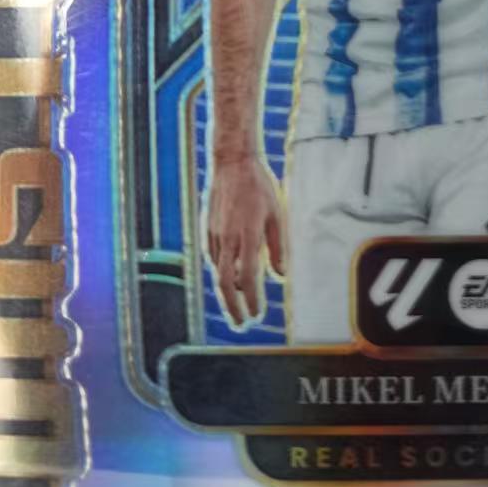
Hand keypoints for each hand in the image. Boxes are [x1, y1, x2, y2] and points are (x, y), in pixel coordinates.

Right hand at [206, 155, 284, 325]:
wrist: (232, 163)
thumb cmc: (259, 187)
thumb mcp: (276, 215)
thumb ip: (278, 247)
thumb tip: (280, 275)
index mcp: (248, 236)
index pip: (249, 278)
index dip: (252, 299)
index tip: (257, 314)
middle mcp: (228, 239)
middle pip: (226, 283)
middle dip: (232, 307)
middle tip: (241, 323)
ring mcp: (215, 234)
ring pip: (218, 272)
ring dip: (228, 292)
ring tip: (238, 304)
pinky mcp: (208, 229)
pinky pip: (214, 257)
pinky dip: (222, 271)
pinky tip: (231, 275)